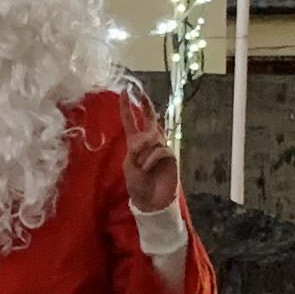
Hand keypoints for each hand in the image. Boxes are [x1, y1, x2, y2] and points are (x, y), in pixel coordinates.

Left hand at [120, 101, 182, 217]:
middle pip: (150, 120)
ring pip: (152, 137)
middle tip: (142, 94)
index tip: (124, 92)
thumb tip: (147, 138)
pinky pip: (159, 149)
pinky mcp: (170, 155)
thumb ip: (135, 149)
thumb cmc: (138, 185)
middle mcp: (149, 142)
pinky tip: (148, 168)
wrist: (151, 201)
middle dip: (146, 106)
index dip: (127, 108)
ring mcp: (161, 147)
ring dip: (144, 152)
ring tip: (143, 167)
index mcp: (135, 143)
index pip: (131, 121)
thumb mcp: (129, 166)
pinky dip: (151, 159)